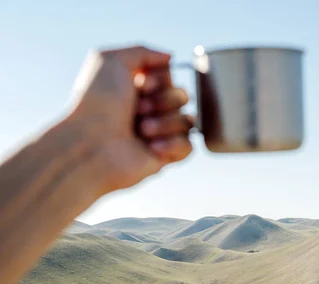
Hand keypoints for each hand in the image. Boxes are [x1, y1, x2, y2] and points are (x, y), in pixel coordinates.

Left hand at [66, 45, 193, 193]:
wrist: (90, 145)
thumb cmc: (96, 103)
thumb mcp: (110, 60)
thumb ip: (143, 51)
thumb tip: (170, 57)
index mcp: (134, 88)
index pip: (168, 76)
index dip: (160, 79)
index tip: (142, 85)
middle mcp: (146, 110)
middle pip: (182, 96)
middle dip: (165, 100)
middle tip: (139, 109)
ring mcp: (156, 134)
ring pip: (187, 121)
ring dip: (166, 123)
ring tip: (143, 130)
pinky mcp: (163, 157)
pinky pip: (188, 146)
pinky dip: (173, 144)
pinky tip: (152, 147)